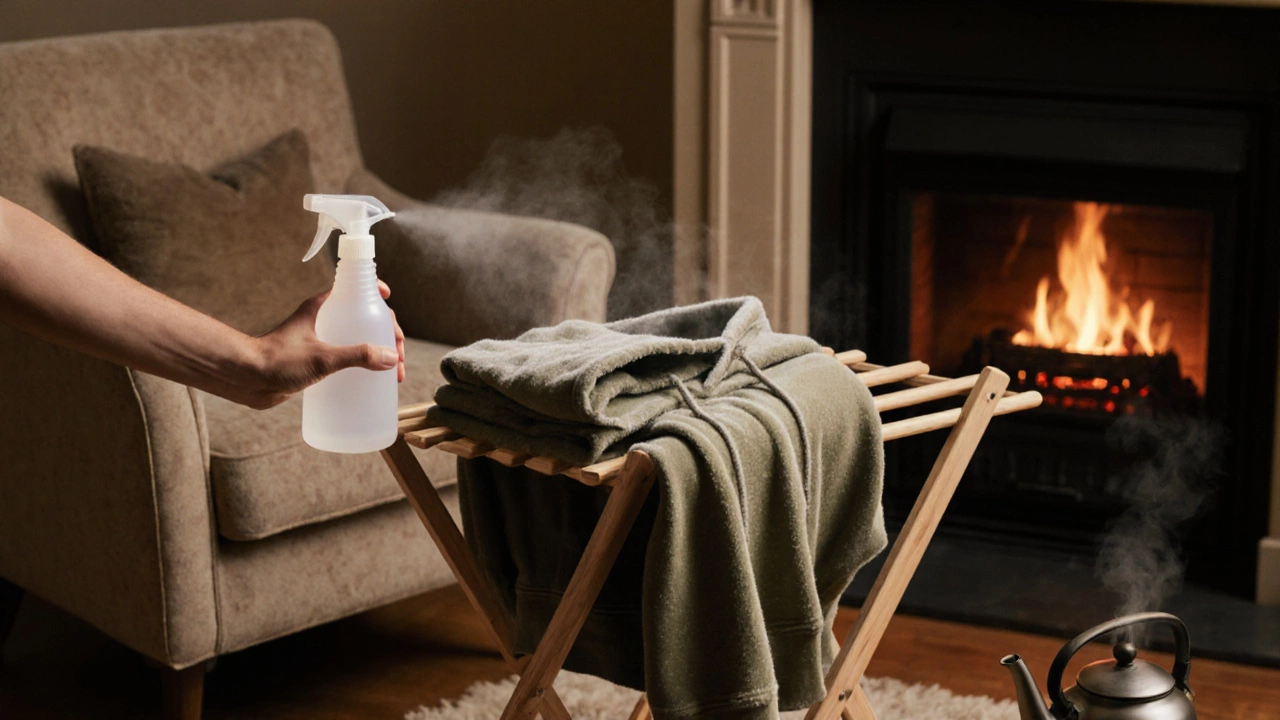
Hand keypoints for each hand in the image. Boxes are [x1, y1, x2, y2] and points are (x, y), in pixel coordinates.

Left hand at [233, 281, 405, 409]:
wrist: (246, 380)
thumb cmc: (277, 361)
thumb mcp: (322, 358)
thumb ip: (357, 356)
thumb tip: (391, 358)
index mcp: (322, 307)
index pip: (355, 290)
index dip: (375, 293)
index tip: (387, 300)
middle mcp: (323, 320)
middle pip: (363, 319)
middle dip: (387, 336)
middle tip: (398, 357)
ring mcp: (321, 341)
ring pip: (358, 341)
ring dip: (379, 354)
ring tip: (391, 375)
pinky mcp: (317, 361)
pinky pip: (348, 359)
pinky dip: (363, 368)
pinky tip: (371, 384)